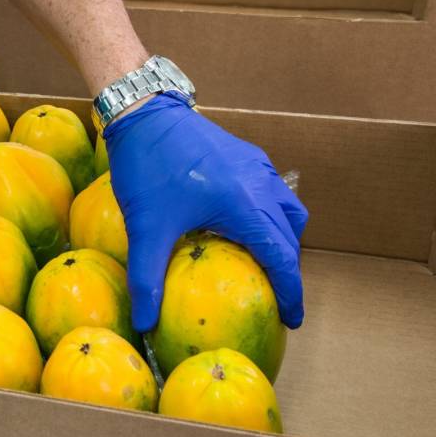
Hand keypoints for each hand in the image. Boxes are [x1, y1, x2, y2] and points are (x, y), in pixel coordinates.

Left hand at [104, 92, 307, 332]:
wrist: (144, 112)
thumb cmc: (147, 168)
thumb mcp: (145, 228)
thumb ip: (146, 278)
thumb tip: (144, 324)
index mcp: (245, 205)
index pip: (282, 258)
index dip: (291, 293)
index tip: (293, 319)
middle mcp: (261, 185)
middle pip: (291, 236)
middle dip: (289, 269)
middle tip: (277, 297)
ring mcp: (257, 166)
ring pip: (288, 210)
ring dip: (284, 238)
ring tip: (264, 261)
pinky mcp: (246, 155)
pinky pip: (274, 191)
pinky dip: (272, 215)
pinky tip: (244, 224)